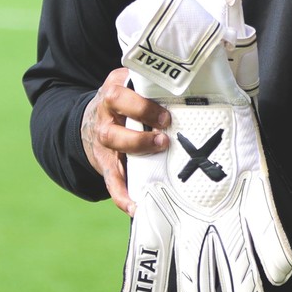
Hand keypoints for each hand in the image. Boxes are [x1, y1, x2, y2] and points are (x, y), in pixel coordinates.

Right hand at [81, 67, 170, 214]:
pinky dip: (121, 195)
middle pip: (114, 109)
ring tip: (159, 150)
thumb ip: (156, 87)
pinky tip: (135, 205)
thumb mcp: (135, 86)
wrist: (91, 121)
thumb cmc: (127, 102)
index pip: (121, 90)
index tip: (165, 114)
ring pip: (112, 140)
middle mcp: (106, 112)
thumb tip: (199, 88)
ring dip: (137, 146)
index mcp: (116, 89)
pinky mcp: (104, 162)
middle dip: (141, 122)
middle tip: (165, 132)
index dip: (142, 104)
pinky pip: (110, 179)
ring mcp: (103, 137)